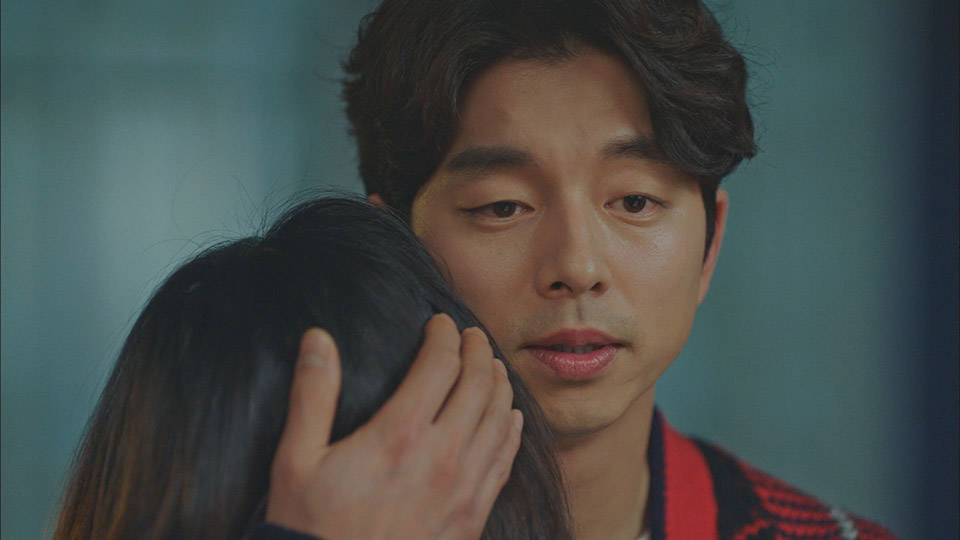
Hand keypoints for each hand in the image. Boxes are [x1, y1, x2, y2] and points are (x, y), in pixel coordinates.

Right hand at [265, 314, 523, 539]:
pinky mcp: (472, 517)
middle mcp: (441, 457)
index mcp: (400, 435)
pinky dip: (512, 432)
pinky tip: (511, 419)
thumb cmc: (312, 526)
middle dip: (478, 351)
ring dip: (500, 385)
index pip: (440, 365)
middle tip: (472, 336)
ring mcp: (463, 489)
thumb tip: (318, 340)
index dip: (444, 335)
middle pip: (479, 384)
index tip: (440, 322)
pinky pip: (505, 463)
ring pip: (500, 420)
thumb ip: (312, 395)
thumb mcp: (296, 460)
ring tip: (493, 367)